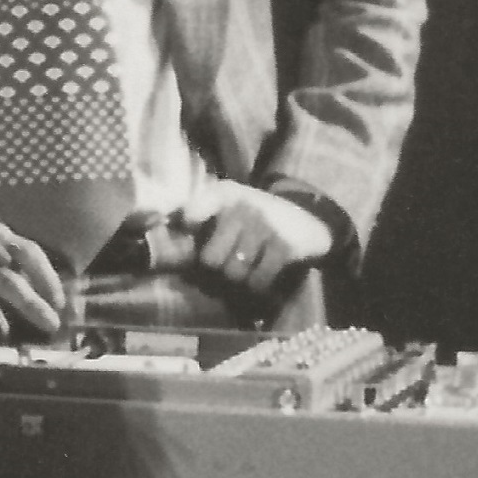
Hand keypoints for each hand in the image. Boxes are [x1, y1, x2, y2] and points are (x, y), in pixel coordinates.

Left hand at [194, 183, 335, 290]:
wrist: (310, 218)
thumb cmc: (259, 216)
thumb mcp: (230, 202)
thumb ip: (199, 211)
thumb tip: (167, 228)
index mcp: (225, 194)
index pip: (190, 214)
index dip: (187, 231)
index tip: (193, 233)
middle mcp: (243, 207)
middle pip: (210, 259)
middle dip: (219, 266)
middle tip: (231, 260)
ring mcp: (264, 227)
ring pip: (233, 273)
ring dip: (240, 276)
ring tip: (249, 266)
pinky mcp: (283, 246)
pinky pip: (257, 280)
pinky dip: (259, 284)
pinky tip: (264, 274)